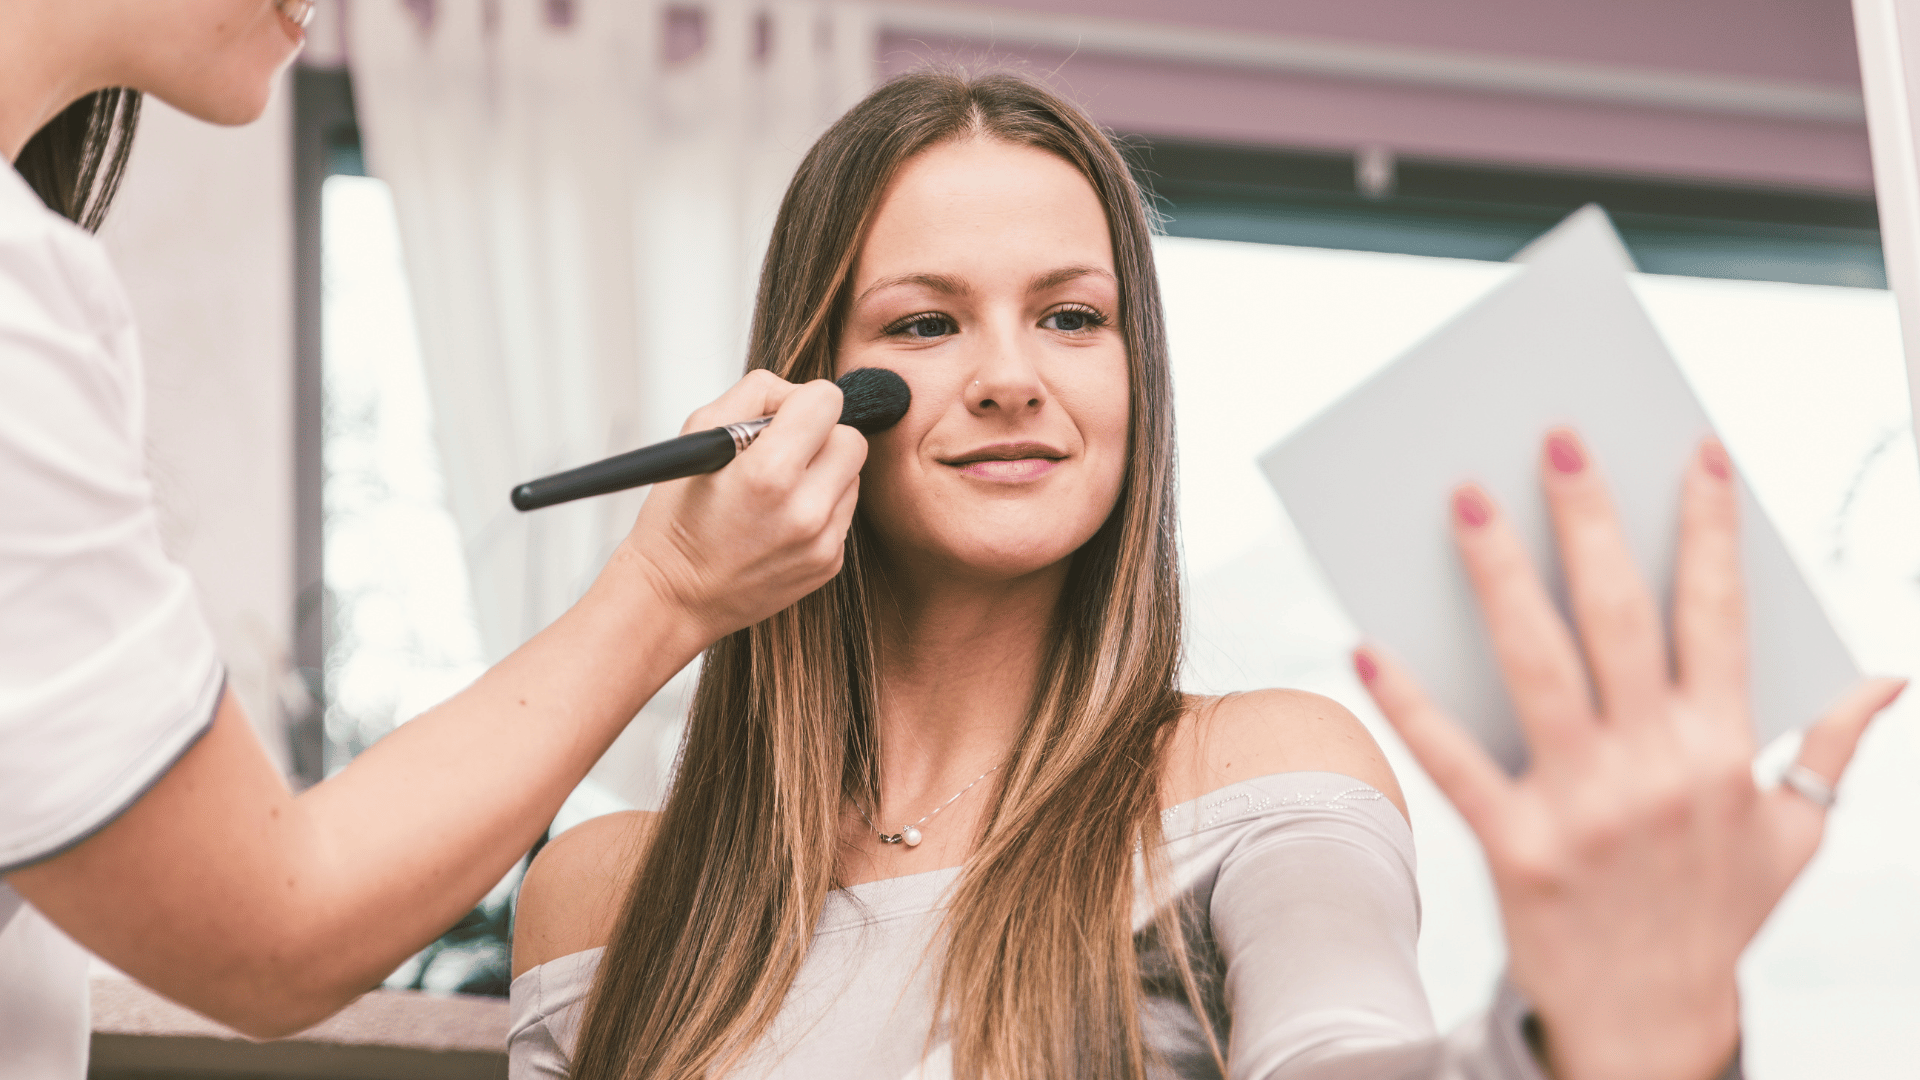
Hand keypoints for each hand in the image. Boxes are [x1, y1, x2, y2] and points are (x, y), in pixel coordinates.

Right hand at [612, 369, 867, 643]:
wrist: (675, 598)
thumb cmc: (677, 520)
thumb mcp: (698, 435)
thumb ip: (755, 395)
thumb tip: (797, 392)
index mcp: (769, 474)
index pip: (828, 401)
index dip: (802, 401)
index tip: (782, 417)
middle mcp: (805, 511)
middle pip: (852, 439)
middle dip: (821, 436)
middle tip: (783, 452)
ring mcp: (822, 542)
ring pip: (853, 476)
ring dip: (823, 472)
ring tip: (777, 490)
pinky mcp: (830, 563)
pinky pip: (843, 512)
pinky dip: (820, 506)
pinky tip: (780, 519)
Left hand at [1355, 430, 1903, 1079]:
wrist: (1654, 1028)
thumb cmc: (1718, 916)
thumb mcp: (1795, 837)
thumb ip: (1832, 748)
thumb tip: (1887, 678)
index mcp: (1725, 750)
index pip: (1721, 614)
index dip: (1711, 528)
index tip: (1696, 452)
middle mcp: (1658, 766)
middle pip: (1622, 617)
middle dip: (1591, 520)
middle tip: (1556, 439)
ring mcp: (1586, 806)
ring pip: (1537, 666)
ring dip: (1498, 579)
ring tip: (1463, 504)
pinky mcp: (1518, 847)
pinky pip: (1456, 763)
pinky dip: (1410, 704)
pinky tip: (1368, 648)